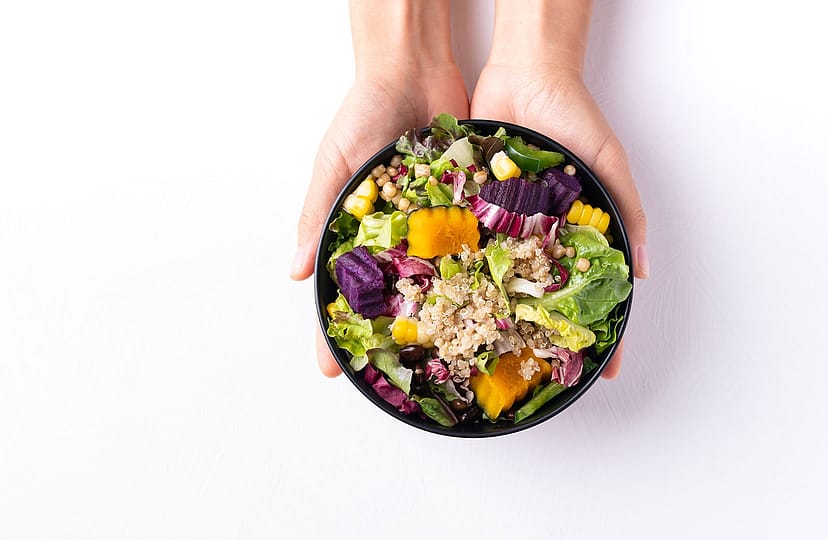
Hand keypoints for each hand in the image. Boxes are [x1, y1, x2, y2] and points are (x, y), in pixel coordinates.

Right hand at [290, 0, 467, 376]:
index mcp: (356, 231)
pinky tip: (490, 305)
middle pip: (391, 299)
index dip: (331, 331)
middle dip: (389, 339)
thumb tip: (295, 271)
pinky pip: (474, 246)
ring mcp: (434, 226)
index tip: (331, 370)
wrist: (417, 69)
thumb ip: (318, 213)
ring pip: (438, 281)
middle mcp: (397, 236)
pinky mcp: (468, 208)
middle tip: (395, 380)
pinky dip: (481, 273)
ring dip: (442, 316)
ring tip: (448, 357)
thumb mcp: (335, 163)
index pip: (339, 292)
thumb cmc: (363, 112)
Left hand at [471, 0, 648, 378]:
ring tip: (483, 357)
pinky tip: (443, 306)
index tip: (599, 374)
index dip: (597, 335)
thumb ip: (628, 212)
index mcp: (573, 236)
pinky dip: (452, 275)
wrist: (524, 74)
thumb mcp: (610, 163)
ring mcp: (500, 229)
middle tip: (534, 379)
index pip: (588, 295)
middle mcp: (535, 240)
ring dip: (487, 317)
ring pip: (494, 282)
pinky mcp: (468, 211)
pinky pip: (461, 247)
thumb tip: (643, 270)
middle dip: (537, 339)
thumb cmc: (576, 118)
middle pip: (537, 300)